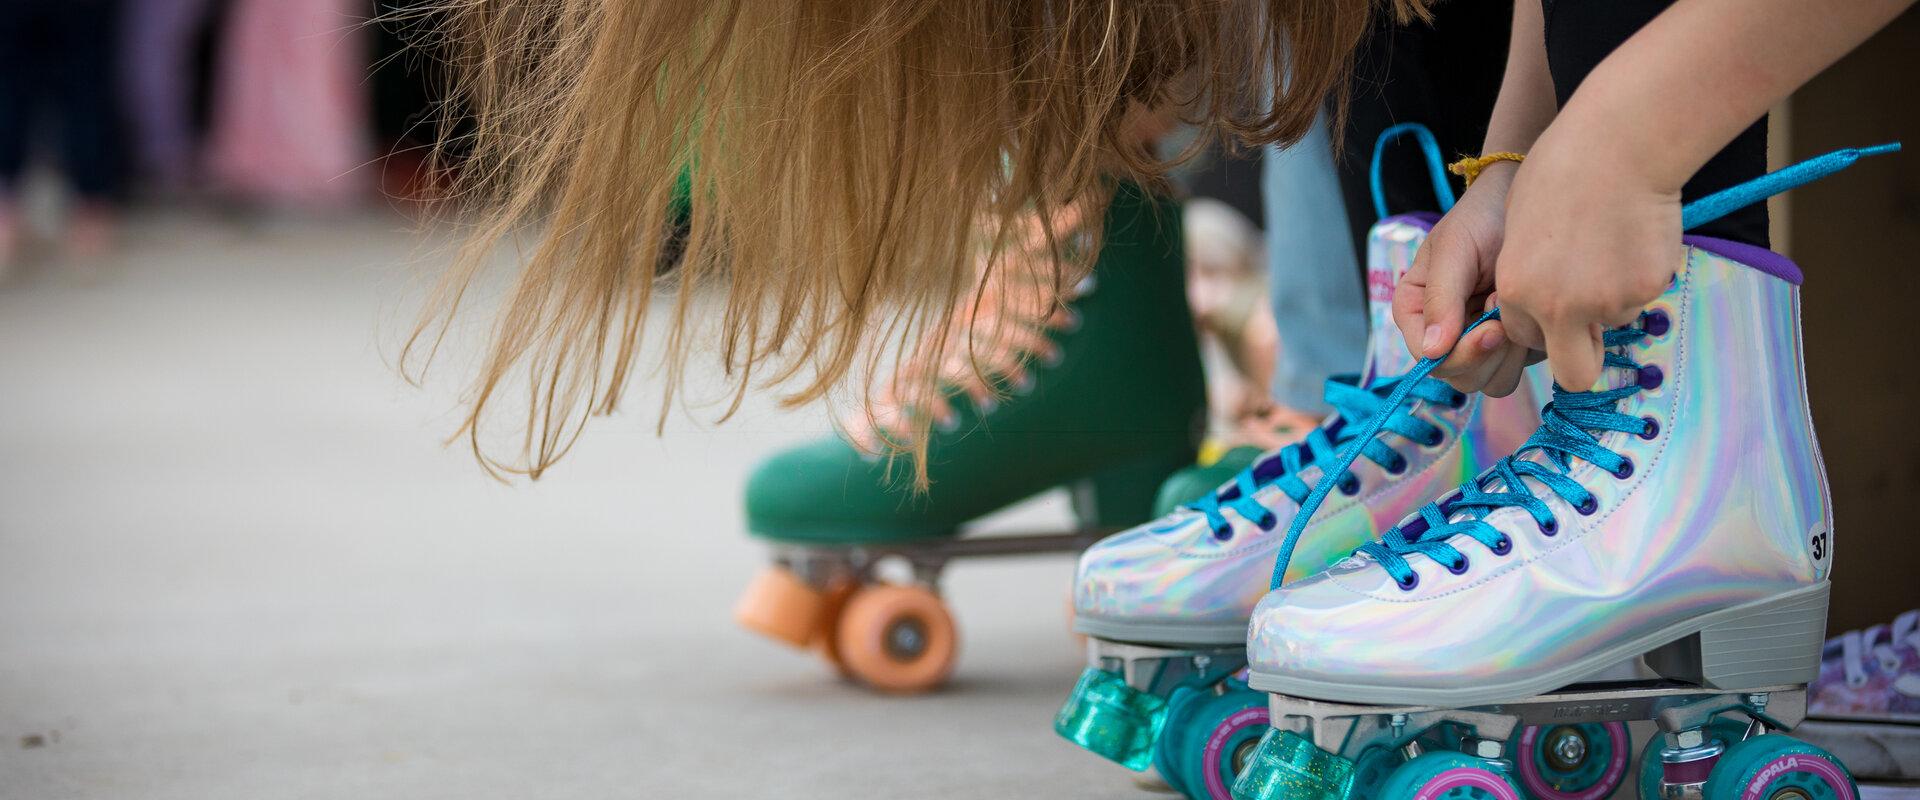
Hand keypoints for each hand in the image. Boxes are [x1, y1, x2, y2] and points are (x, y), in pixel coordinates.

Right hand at [1392, 162, 1540, 396]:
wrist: (1525, 202)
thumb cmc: (1483, 217)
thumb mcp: (1454, 249)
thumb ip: (1441, 299)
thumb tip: (1431, 351)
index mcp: (1415, 312)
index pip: (1428, 359)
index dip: (1458, 354)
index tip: (1491, 329)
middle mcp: (1442, 333)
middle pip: (1459, 377)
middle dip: (1488, 352)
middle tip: (1506, 310)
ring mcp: (1478, 341)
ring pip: (1490, 380)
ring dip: (1510, 354)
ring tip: (1515, 307)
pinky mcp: (1512, 344)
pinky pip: (1520, 368)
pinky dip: (1530, 348)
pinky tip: (1531, 311)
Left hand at [1492, 127, 1684, 389]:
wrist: (1617, 143)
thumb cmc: (1563, 170)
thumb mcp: (1521, 227)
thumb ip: (1526, 274)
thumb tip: (1538, 307)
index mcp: (1518, 290)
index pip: (1524, 337)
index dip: (1540, 323)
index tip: (1553, 301)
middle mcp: (1557, 308)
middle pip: (1574, 374)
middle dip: (1581, 357)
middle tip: (1591, 324)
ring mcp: (1604, 303)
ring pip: (1613, 324)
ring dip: (1612, 298)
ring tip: (1611, 242)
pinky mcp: (1645, 289)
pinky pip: (1641, 298)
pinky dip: (1639, 277)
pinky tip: (1634, 235)